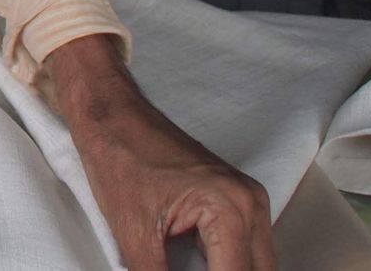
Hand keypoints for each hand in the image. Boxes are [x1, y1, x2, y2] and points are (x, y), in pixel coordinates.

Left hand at [45, 33, 274, 270]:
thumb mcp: (134, 235)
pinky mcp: (240, 198)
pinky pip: (249, 247)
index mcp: (229, 211)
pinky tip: (200, 265)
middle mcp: (251, 204)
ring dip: (230, 270)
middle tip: (178, 269)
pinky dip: (229, 263)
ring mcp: (250, 199)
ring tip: (183, 265)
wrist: (112, 116)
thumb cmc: (118, 161)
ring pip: (259, 264)